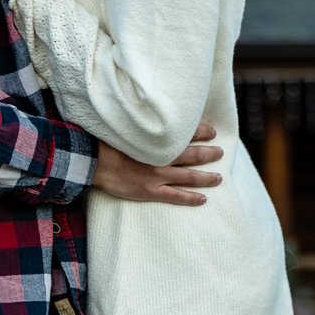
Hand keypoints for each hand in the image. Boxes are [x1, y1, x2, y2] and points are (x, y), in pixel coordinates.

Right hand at [91, 124, 224, 206]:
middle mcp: (162, 157)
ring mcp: (157, 176)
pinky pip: (176, 196)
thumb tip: (157, 116)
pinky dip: (191, 198)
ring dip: (206, 177)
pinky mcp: (150, 191)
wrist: (94, 160)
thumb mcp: (130, 126)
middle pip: (193, 155)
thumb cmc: (109, 141)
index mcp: (158, 140)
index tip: (212, 131)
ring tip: (219, 178)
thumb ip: (146, 124)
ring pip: (189, 177)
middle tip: (220, 152)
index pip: (187, 133)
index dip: (202, 132)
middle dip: (209, 153)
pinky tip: (203, 199)